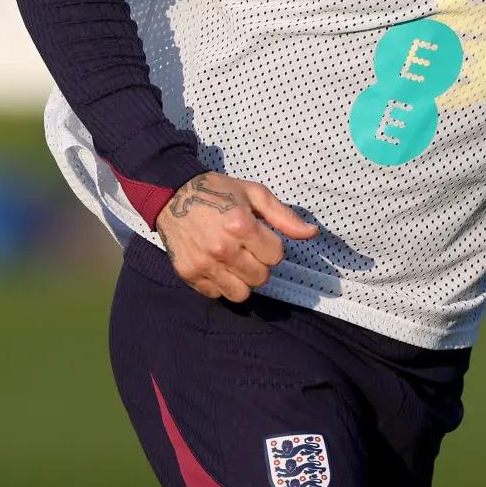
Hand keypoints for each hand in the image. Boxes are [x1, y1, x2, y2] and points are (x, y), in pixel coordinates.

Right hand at [155, 171, 319, 301]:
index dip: (271, 246)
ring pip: (240, 294)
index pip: (276, 256)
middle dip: (259, 264)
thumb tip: (312, 233)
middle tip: (246, 248)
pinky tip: (216, 265)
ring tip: (234, 261)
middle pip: (261, 278)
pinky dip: (220, 284)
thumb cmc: (219, 191)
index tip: (259, 235)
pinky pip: (216, 294)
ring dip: (242, 280)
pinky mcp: (188, 274)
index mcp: (241, 226)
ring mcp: (204, 264)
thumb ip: (284, 216)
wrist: (173, 194)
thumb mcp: (254, 194)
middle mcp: (222, 249)